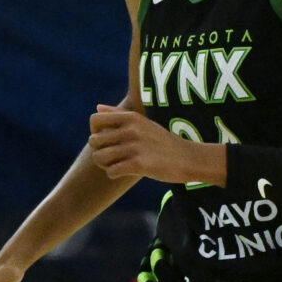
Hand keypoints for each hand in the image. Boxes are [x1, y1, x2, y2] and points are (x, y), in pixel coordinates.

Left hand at [87, 105, 220, 185]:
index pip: (95, 119)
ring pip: (99, 157)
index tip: (107, 140)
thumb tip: (97, 107)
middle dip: (99, 151)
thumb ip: (119, 114)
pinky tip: (124, 172)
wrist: (188, 159)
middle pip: (93, 141)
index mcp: (130, 117)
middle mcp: (131, 129)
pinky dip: (114, 174)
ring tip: (117, 165)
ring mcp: (134, 147)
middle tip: (112, 157)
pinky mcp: (139, 164)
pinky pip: (111, 171)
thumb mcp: (143, 123)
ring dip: (104, 165)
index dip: (95, 132)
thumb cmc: (162, 142)